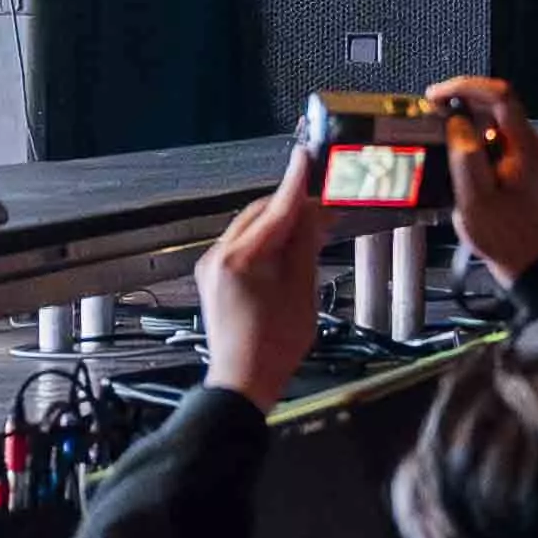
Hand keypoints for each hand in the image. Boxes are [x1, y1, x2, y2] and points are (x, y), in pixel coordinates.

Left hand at [196, 113, 334, 403]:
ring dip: (280, 224)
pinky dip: (265, 240)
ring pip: (251, 227)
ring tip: (311, 230)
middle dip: (292, 207)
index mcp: (241, 259)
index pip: (277, 210)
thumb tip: (313, 211)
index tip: (307, 156)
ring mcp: (212, 266)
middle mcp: (219, 256)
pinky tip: (287, 248)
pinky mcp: (213, 275)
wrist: (243, 381)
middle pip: (261, 214)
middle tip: (325, 209)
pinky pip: (241, 244)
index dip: (297, 183)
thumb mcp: (302, 293)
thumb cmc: (275, 347)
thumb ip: (305, 246)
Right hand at [422, 75, 537, 279]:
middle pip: (496, 102)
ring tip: (439, 127)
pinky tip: (455, 147)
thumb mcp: (475, 197)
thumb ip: (465, 156)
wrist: (526, 258)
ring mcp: (527, 151)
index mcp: (524, 146)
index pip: (499, 95)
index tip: (439, 94)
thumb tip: (456, 123)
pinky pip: (494, 135)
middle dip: (462, 100)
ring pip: (494, 118)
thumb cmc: (503, 234)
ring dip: (466, 118)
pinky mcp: (519, 161)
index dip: (466, 86)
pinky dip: (472, 133)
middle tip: (433, 109)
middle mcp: (530, 143)